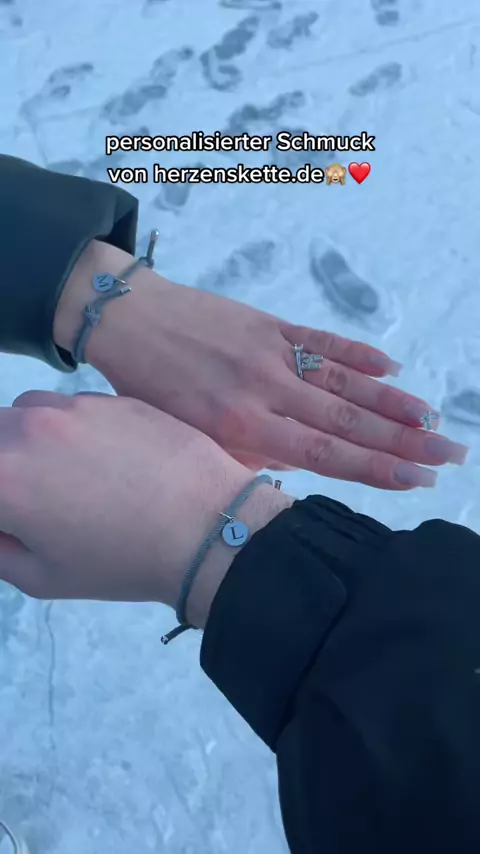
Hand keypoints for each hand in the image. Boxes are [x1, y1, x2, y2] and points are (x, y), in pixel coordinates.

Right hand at [0, 391, 290, 622]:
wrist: (206, 528)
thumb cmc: (122, 563)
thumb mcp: (43, 578)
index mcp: (2, 479)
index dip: (1, 509)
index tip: (13, 520)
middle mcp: (27, 430)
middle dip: (2, 469)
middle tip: (31, 499)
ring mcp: (71, 407)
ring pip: (23, 411)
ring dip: (26, 438)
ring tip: (63, 474)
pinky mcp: (111, 398)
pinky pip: (69, 405)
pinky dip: (68, 427)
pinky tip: (102, 458)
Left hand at [54, 241, 467, 489]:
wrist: (124, 321)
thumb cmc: (149, 391)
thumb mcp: (188, 440)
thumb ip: (245, 456)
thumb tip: (296, 468)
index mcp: (242, 429)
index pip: (325, 456)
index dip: (376, 469)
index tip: (418, 479)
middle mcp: (264, 392)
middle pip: (347, 422)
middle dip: (403, 441)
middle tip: (450, 452)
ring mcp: (269, 354)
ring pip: (342, 382)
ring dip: (391, 401)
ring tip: (432, 418)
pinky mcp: (266, 324)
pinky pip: (319, 341)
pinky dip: (356, 353)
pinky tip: (390, 365)